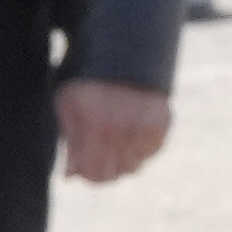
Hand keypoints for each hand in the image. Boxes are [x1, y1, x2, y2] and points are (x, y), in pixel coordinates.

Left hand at [53, 76, 169, 185]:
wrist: (123, 54)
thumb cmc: (87, 82)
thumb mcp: (69, 106)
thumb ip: (70, 143)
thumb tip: (70, 177)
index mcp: (96, 126)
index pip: (93, 173)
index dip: (86, 176)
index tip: (82, 169)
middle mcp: (124, 130)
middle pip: (115, 174)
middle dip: (103, 170)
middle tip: (96, 156)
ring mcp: (146, 128)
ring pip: (134, 167)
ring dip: (121, 159)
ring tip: (112, 139)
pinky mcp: (162, 125)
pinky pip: (149, 153)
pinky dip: (138, 148)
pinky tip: (129, 130)